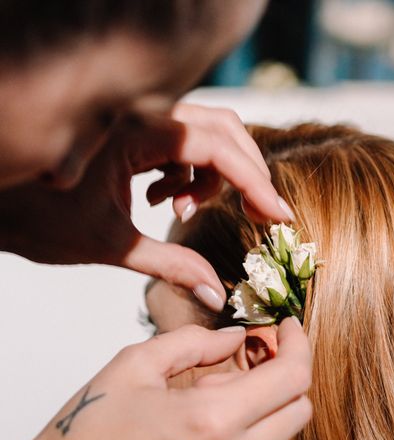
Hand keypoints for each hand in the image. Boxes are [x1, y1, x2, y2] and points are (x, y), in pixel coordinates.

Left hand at [0, 103, 294, 309]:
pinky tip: (164, 200)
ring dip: (215, 174)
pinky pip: (186, 143)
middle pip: (224, 130)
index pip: (216, 149)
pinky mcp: (138, 132)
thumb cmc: (38, 219)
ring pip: (208, 134)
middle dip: (246, 173)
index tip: (278, 215)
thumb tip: (218, 294)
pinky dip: (192, 172)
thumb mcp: (111, 245)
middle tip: (258, 214)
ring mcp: (141, 120)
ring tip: (182, 211)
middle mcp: (143, 116)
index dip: (254, 183)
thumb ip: (172, 267)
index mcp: (136, 134)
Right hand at [0, 318, 311, 439]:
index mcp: (211, 420)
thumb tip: (235, 336)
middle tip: (260, 355)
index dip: (299, 344)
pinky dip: (250, 434)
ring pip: (280, 437)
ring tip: (221, 393)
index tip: (288, 327)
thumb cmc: (89, 432)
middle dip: (289, 375)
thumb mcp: (136, 365)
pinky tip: (213, 423)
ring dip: (267, 407)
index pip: (292, 378)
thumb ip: (195, 342)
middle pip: (299, 411)